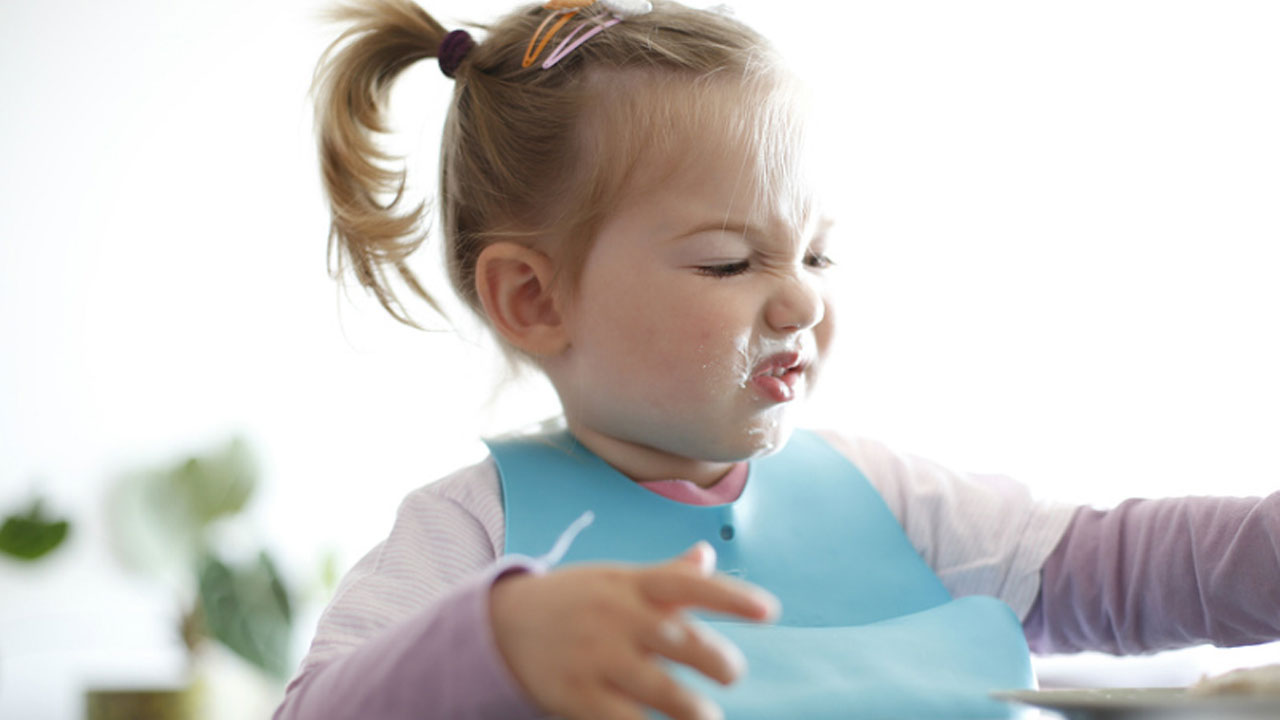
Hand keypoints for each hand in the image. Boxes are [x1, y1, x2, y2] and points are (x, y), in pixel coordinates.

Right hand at [489, 542, 778, 719]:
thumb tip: (708, 555)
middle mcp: (617, 618)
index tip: (770, 611)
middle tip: (732, 672)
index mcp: (631, 584)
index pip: (688, 584)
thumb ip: (667, 576)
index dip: (731, 597)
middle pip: (679, 638)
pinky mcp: (578, 697)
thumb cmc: (577, 601)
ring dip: (692, 709)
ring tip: (706, 719)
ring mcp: (596, 659)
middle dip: (715, 659)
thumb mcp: (617, 581)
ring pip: (659, 688)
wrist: (502, 626)